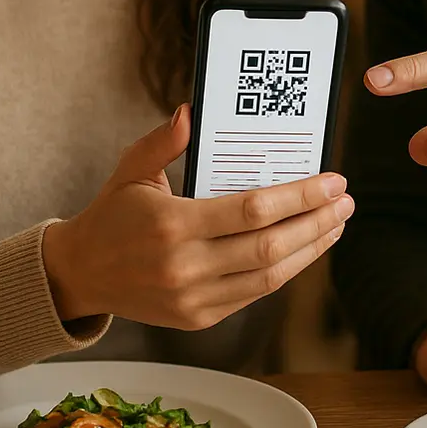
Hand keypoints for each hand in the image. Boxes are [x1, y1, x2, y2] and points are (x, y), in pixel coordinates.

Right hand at [42, 105, 353, 328]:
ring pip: (271, 276)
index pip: (253, 210)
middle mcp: (185, 265)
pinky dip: (286, 270)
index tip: (332, 181)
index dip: (300, 196)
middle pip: (271, 246)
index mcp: (172, 224)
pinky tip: (305, 248)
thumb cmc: (112, 215)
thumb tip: (192, 111)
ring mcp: (194, 297)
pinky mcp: (199, 317)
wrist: (81, 275)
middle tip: (345, 201)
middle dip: (317, 222)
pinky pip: (255, 294)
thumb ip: (164, 141)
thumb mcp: (131, 169)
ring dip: (311, 249)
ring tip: (336, 223)